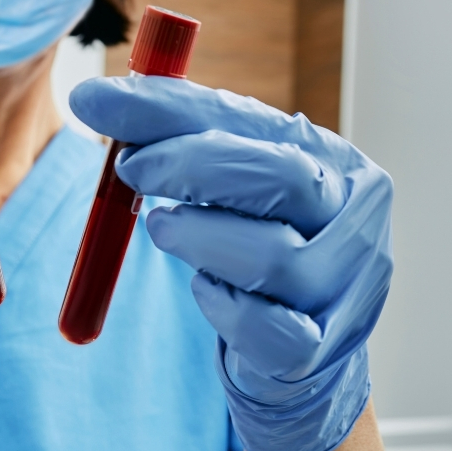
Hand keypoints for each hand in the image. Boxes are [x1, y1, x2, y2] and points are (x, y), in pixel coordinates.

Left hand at [71, 77, 392, 450]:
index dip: (174, 112)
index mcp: (339, 164)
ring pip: (272, 258)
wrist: (301, 350)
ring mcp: (347, 289)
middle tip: (133, 172)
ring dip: (201, 241)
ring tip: (168, 233)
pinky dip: (224, 309)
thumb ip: (176, 138)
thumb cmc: (261, 248)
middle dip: (194, 169)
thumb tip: (94, 99)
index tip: (101, 105)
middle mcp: (357, 221)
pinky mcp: (319, 349)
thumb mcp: (231, 186)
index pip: (256, 122)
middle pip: (284, 179)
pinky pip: (266, 330)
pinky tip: (208, 292)